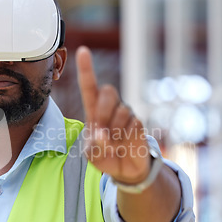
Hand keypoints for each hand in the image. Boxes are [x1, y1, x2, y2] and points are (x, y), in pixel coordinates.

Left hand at [76, 46, 150, 183]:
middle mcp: (110, 107)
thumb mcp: (91, 154)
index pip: (89, 86)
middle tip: (102, 131)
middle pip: (108, 91)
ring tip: (113, 143)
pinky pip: (133, 124)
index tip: (82, 51)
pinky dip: (125, 137)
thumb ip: (93, 145)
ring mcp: (125, 113)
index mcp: (93, 111)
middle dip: (103, 110)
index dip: (86, 69)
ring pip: (121, 110)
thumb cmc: (104, 157)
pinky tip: (124, 145)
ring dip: (115, 129)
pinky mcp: (138, 123)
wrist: (125, 170)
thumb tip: (103, 134)